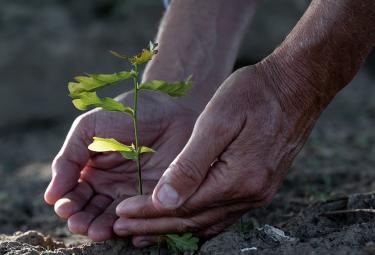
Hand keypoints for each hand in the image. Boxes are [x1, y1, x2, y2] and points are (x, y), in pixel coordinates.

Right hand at [44, 92, 197, 241]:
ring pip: (112, 219)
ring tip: (98, 231)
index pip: (74, 195)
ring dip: (102, 228)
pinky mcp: (155, 198)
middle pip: (91, 212)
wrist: (170, 109)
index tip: (65, 208)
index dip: (67, 204)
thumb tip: (50, 196)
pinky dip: (131, 226)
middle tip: (79, 224)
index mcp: (91, 170)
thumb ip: (68, 159)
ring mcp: (133, 194)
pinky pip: (141, 217)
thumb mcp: (89, 129)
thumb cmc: (127, 114)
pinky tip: (122, 226)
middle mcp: (110, 186)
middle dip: (82, 221)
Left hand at [113, 62, 324, 245]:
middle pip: (193, 220)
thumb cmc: (254, 95)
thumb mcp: (217, 121)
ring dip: (173, 226)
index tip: (120, 212)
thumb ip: (190, 164)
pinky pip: (222, 214)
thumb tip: (164, 200)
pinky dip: (197, 220)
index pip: (182, 206)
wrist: (296, 86)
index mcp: (237, 179)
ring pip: (207, 222)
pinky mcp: (260, 187)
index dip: (148, 211)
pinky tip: (182, 220)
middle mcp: (250, 194)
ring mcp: (258, 193)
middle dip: (154, 225)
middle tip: (122, 227)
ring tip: (143, 229)